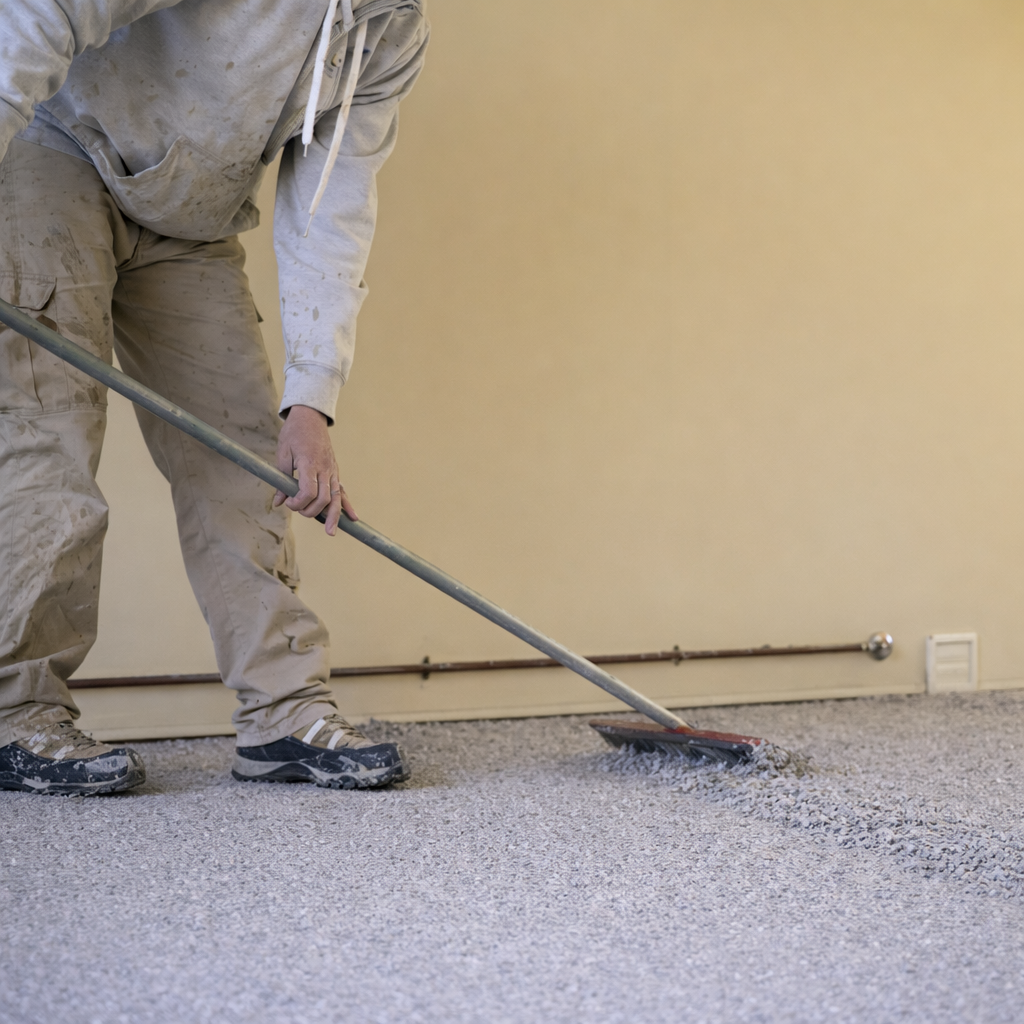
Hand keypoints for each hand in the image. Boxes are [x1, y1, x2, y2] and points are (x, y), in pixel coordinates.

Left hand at [273, 405, 357, 534]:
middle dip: (311, 511)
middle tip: (298, 511)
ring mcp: (332, 470)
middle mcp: (325, 469)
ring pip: (336, 498)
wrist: (310, 417)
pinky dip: (347, 505)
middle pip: (324, 498)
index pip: (309, 491)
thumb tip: (278, 502)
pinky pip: (342, 491)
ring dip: (335, 516)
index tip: (288, 503)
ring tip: (331, 532)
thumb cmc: (293, 434)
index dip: (298, 502)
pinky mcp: (335, 471)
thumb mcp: (282, 454)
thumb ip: (282, 480)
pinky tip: (352, 518)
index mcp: (310, 463)